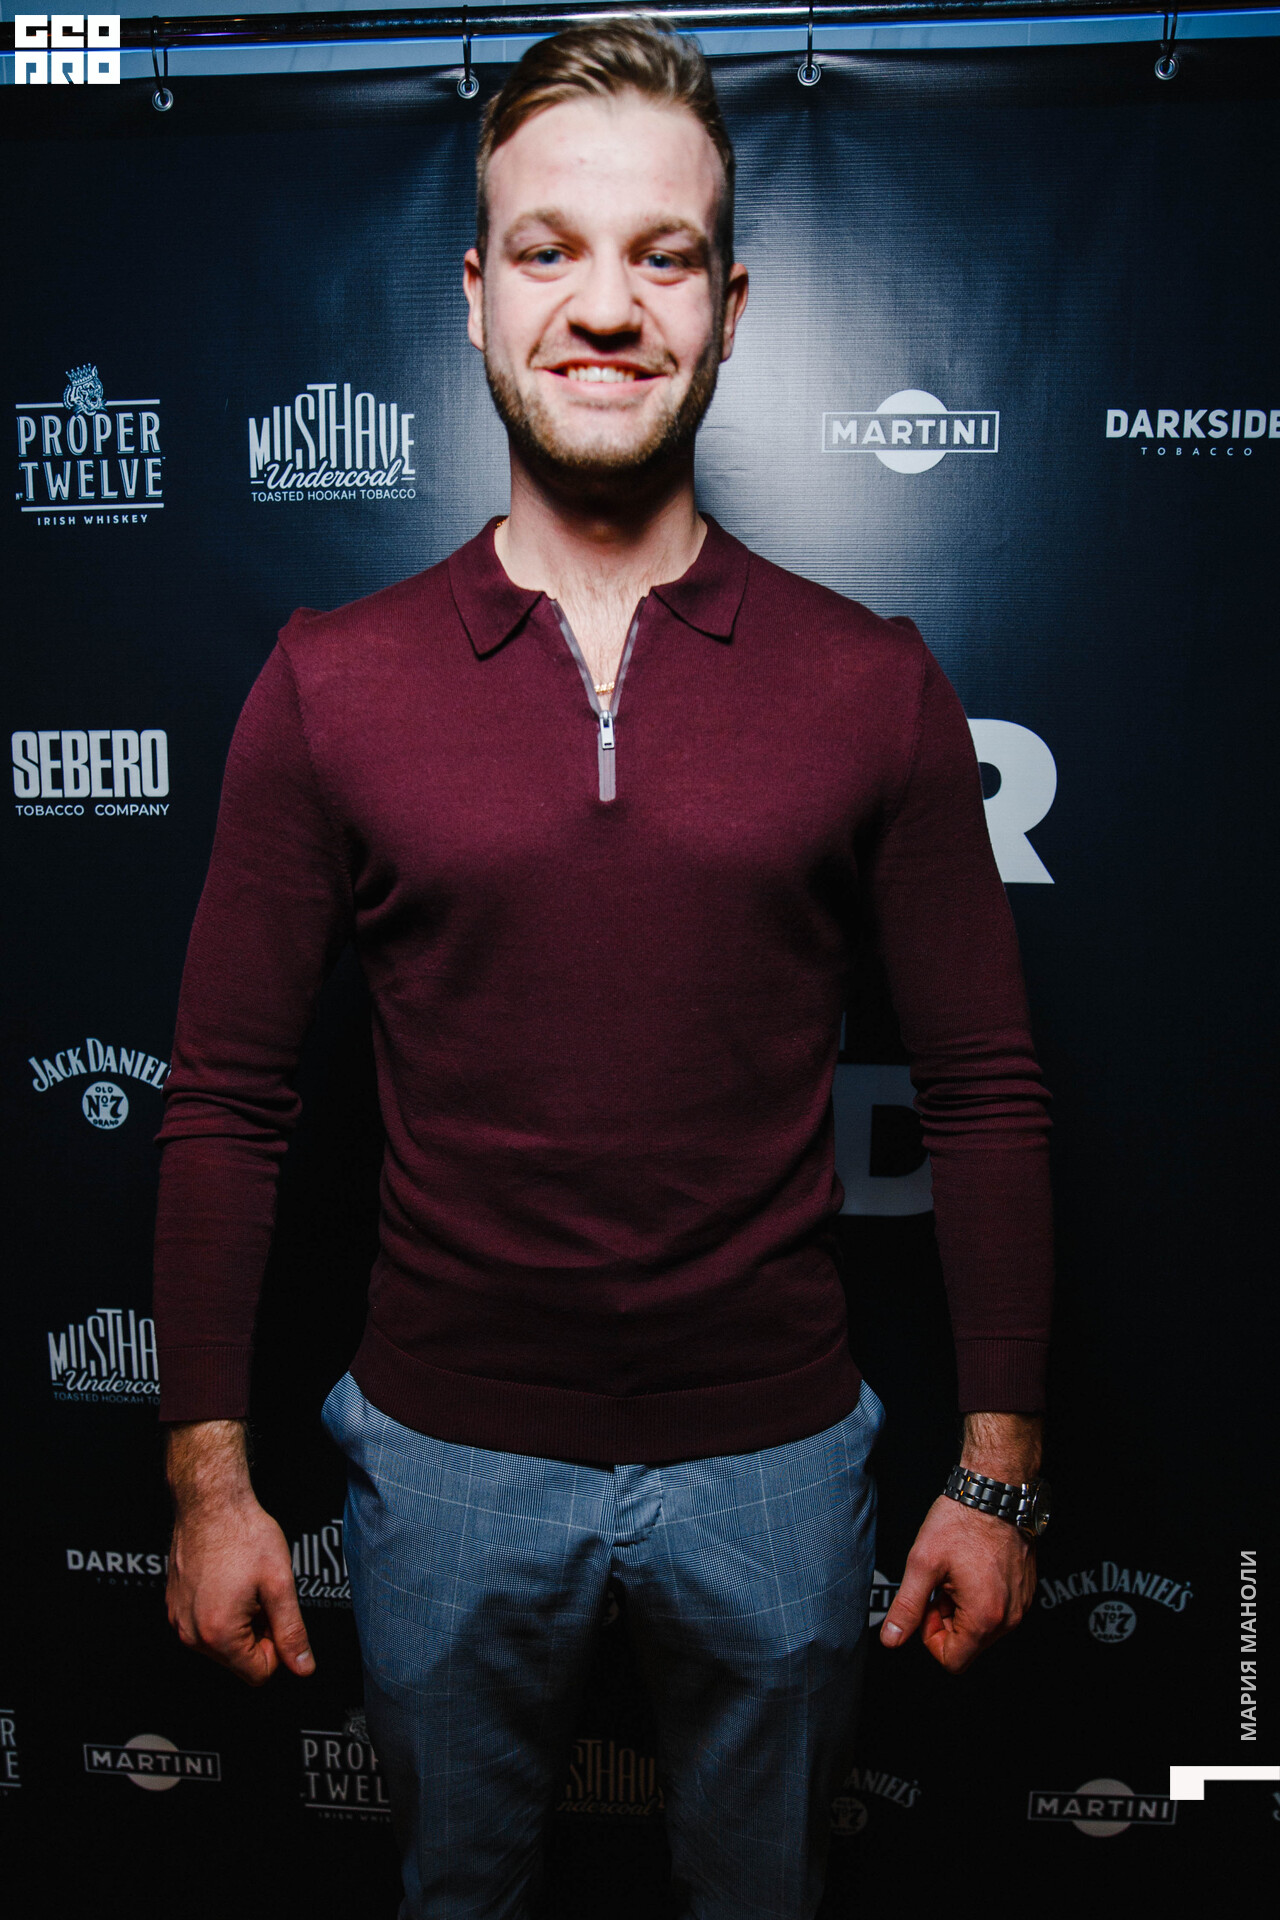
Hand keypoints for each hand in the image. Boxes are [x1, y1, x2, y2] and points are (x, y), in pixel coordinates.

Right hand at [164, 1419, 314, 1686]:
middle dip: (257, 1632)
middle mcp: (192, 1634)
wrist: (211, 1501)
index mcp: (218, 1634)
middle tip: (261, 1594)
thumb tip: (303, 1666)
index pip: (259, 1673)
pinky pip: (204, 1625)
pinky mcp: (174, 1606)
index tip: (277, 1614)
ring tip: (244, 1585)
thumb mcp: (280, 1584)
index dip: (277, 1646)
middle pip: (239, 1660)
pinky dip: (221, 1610)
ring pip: (222, 1643)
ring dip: (240, 1621)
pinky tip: (228, 1581)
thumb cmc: (243, 1534)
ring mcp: (179, 1619)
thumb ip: (292, 1631)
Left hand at [878, 1494, 1035, 1672]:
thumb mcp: (923, 1563)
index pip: (953, 1661)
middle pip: (968, 1646)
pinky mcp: (1025, 1592)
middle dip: (947, 1621)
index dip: (931, 1637)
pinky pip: (998, 1611)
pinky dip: (980, 1597)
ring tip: (957, 1573)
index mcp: (984, 1616)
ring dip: (963, 1609)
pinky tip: (972, 1569)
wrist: (994, 1491)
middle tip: (940, 1585)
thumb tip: (892, 1638)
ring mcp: (1020, 1605)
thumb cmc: (961, 1521)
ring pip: (983, 1629)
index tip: (928, 1606)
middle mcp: (1009, 1617)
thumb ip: (906, 1607)